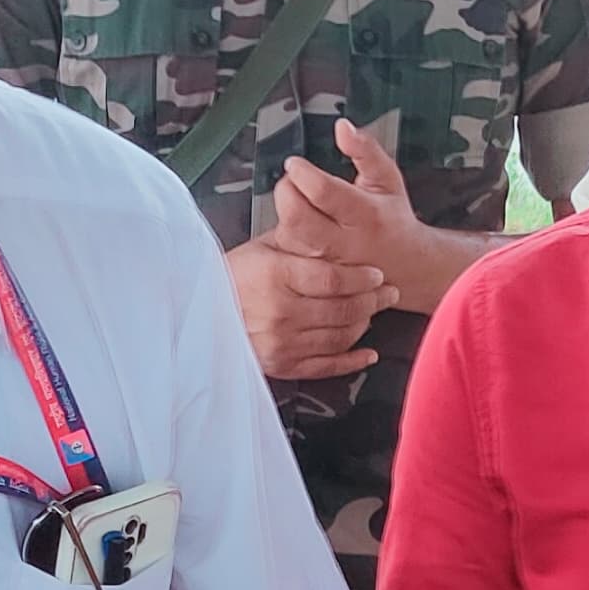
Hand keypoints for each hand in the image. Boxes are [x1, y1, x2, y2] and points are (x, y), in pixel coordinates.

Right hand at [225, 230, 388, 381]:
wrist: (200, 312)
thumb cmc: (233, 275)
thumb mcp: (262, 248)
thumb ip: (298, 239)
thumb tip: (333, 223)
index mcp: (275, 276)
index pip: (333, 279)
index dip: (362, 278)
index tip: (376, 274)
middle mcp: (280, 311)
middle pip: (342, 309)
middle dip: (373, 300)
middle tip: (388, 291)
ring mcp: (281, 342)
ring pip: (339, 336)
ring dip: (364, 324)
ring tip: (375, 311)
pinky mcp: (282, 364)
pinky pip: (326, 366)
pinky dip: (352, 361)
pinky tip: (368, 353)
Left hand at [271, 120, 435, 282]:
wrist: (406, 265)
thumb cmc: (392, 219)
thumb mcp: (388, 178)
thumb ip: (365, 150)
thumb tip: (342, 127)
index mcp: (367, 215)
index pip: (324, 192)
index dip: (302, 172)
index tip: (296, 163)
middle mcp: (346, 243)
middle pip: (297, 217)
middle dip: (287, 191)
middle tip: (293, 181)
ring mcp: (329, 263)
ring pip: (288, 237)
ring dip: (285, 213)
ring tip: (301, 202)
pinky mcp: (316, 276)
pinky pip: (288, 254)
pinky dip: (288, 234)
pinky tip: (302, 225)